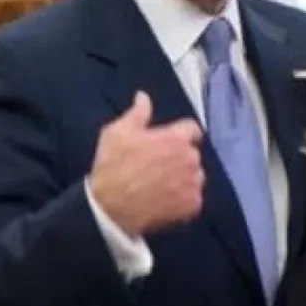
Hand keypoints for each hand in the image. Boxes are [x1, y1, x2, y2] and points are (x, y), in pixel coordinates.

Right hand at [89, 92, 204, 236]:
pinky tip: (165, 201)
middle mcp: (190, 159)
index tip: (169, 142)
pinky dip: (183, 199)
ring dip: (184, 178)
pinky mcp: (192, 206)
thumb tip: (143, 97)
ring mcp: (193, 183)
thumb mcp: (117, 133)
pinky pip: (194, 199)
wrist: (110, 208)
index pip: (192, 129)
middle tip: (158, 166)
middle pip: (192, 154)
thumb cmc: (113, 167)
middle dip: (179, 157)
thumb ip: (137, 113)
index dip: (181, 134)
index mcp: (175, 138)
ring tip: (162, 185)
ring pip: (195, 176)